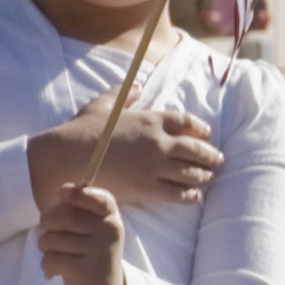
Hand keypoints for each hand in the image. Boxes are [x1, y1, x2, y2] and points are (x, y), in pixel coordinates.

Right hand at [32, 98, 219, 209]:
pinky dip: (188, 195)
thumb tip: (136, 87)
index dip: (200, 128)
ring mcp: (153, 166)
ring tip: (209, 178)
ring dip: (203, 175)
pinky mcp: (145, 188)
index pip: (186, 122)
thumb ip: (123, 94)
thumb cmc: (82, 130)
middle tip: (218, 160)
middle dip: (210, 155)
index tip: (207, 133)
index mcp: (151, 119)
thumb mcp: (103, 104)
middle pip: (195, 149)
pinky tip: (194, 196)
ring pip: (190, 173)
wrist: (67, 157)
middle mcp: (158, 142)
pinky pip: (175, 193)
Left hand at [37, 183, 131, 284]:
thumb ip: (79, 209)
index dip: (78, 194)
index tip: (63, 192)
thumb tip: (63, 190)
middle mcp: (109, 231)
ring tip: (54, 254)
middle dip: (47, 222)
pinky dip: (47, 265)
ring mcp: (99, 251)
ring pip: (53, 238)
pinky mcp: (85, 271)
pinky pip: (51, 259)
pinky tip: (54, 271)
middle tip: (48, 232)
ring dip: (45, 246)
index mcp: (110, 216)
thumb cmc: (91, 252)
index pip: (99, 198)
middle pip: (65, 216)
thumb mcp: (93, 228)